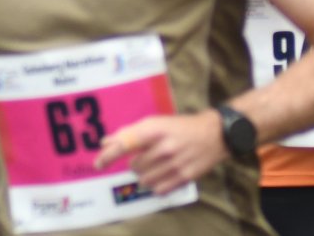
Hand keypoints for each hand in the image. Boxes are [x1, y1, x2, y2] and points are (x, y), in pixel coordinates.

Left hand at [93, 112, 224, 195]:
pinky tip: (164, 175)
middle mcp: (164, 146)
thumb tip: (106, 142)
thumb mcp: (158, 123)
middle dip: (136, 163)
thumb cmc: (182, 127)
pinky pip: (158, 190)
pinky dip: (156, 185)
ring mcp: (175, 163)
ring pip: (144, 180)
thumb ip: (131, 132)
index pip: (125, 144)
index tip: (98, 163)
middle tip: (148, 157)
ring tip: (156, 166)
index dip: (109, 155)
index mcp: (156, 129)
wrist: (215, 133)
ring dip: (145, 175)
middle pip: (134, 166)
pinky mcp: (184, 177)